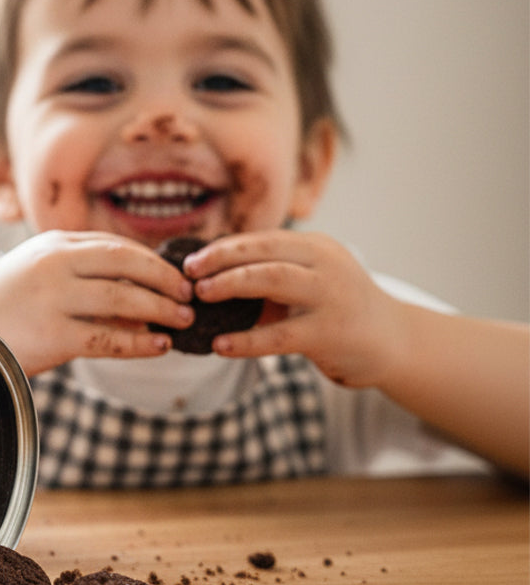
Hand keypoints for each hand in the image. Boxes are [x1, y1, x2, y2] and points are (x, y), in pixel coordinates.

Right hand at [0, 230, 195, 375]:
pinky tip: (159, 347)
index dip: (154, 261)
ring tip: (182, 321)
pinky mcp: (52, 335)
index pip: (116, 246)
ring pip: (122, 300)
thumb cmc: (7, 301)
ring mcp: (53, 298)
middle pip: (126, 265)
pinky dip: (139, 342)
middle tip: (189, 296)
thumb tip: (140, 288)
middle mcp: (55, 264)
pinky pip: (108, 338)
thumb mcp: (40, 269)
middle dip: (164, 280)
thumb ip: (82, 269)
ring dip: (159, 310)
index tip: (178, 275)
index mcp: (55, 244)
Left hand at [183, 230, 402, 387]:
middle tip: (189, 272)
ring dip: (230, 284)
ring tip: (200, 295)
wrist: (395, 342)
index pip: (263, 239)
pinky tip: (220, 345)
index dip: (225, 247)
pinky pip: (278, 335)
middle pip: (265, 251)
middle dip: (222, 258)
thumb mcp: (311, 280)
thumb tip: (211, 275)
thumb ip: (272, 274)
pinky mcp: (329, 333)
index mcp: (316, 247)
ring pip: (272, 280)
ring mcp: (329, 297)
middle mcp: (325, 264)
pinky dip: (246, 340)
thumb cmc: (338, 309)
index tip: (192, 259)